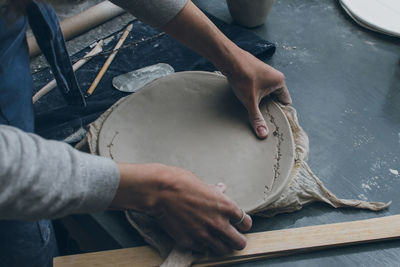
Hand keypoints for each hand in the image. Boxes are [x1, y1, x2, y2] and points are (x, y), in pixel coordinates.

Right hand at [110, 163, 251, 254]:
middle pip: (239, 243)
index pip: (246, 223)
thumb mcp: (203, 184)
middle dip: (236, 240)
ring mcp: (205, 235)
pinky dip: (203, 246)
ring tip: (215, 240)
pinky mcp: (191, 242)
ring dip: (220, 246)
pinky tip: (199, 238)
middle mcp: (219, 223)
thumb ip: (215, 191)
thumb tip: (221, 189)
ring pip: (223, 251)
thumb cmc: (181, 183)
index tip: (238, 224)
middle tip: (230, 236)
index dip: (243, 224)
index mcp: (226, 207)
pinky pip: (203, 250)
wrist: (161, 192)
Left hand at [226, 50, 291, 138]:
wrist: (229, 60)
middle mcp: (275, 75)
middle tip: (261, 114)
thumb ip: (257, 118)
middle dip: (268, 105)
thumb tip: (263, 133)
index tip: (273, 119)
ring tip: (253, 104)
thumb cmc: (243, 77)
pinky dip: (255, 91)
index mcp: (279, 82)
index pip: (285, 101)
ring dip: (260, 98)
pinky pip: (259, 85)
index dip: (279, 111)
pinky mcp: (255, 71)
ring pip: (266, 90)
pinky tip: (247, 95)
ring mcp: (265, 72)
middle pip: (275, 96)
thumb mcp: (250, 102)